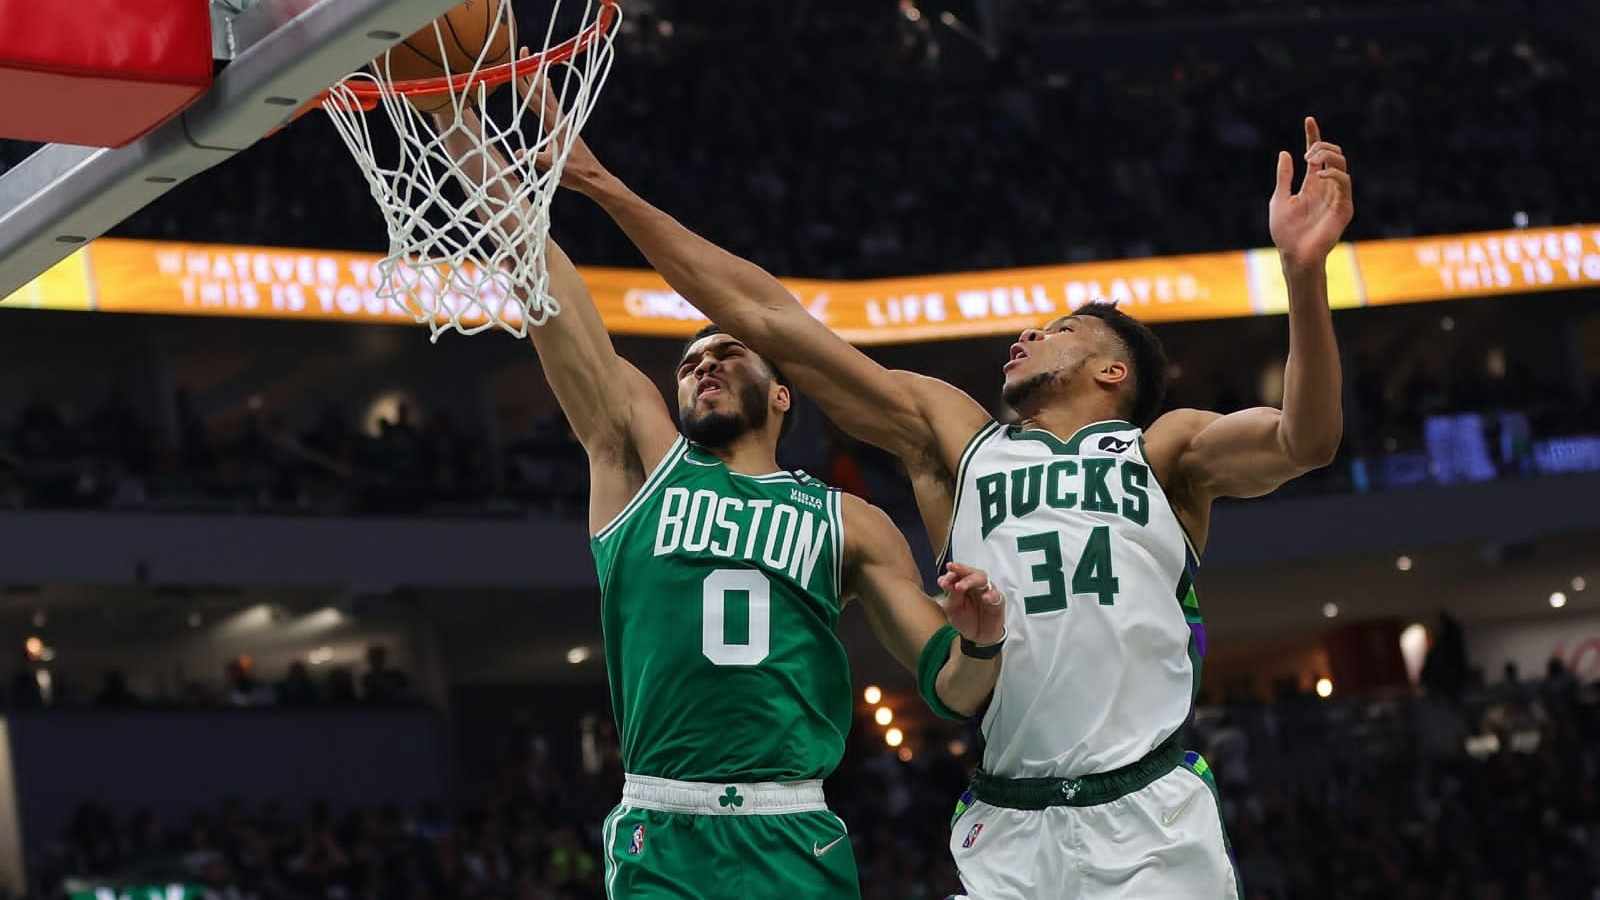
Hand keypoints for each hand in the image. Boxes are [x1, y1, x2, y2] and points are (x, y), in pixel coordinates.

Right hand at [514, 50, 610, 195]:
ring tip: (536, 62)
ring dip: (540, 78)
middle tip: (526, 51)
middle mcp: (559, 119)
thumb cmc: (575, 174)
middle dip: (532, 70)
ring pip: (548, 94)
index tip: (519, 63)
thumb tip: (519, 153)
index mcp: (554, 125)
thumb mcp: (553, 167)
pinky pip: (553, 103)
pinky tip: (547, 87)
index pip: (534, 99)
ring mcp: (563, 121)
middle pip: (542, 90)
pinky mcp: (566, 126)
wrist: (594, 177)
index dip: (525, 81)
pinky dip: (547, 92)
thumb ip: (536, 159)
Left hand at [936, 562, 1004, 645]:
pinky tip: (984, 598)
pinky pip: (996, 595)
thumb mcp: (953, 609)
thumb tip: (943, 581)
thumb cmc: (965, 620)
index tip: (942, 581)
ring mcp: (987, 591)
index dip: (950, 574)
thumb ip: (951, 595)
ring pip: (983, 579)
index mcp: (963, 584)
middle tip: (951, 571)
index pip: (958, 574)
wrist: (978, 637)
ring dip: (971, 580)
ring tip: (960, 587)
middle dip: (961, 570)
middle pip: (971, 572)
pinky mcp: (998, 601)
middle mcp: (975, 585)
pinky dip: (990, 595)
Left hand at [1269, 117, 1354, 276]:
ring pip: (1341, 164)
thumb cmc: (1285, 232)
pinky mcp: (1344, 207)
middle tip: (1307, 154)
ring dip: (1327, 156)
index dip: (1313, 136)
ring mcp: (1337, 196)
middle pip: (1332, 155)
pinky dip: (1333, 174)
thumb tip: (1285, 153)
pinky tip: (1319, 175)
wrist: (1294, 254)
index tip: (1308, 120)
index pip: (1316, 156)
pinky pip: (1344, 183)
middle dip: (1320, 146)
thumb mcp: (1279, 199)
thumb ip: (1284, 177)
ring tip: (1311, 160)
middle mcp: (1326, 187)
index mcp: (1311, 184)